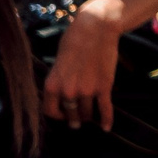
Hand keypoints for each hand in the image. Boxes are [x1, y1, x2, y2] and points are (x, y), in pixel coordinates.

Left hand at [41, 0, 121, 129]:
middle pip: (71, 114)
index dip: (57, 116)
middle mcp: (68, 91)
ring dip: (89, 117)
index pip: (50, 112)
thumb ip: (59, 81)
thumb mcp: (58, 62)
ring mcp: (87, 90)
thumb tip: (63, 94)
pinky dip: (106, 120)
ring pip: (87, 113)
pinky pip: (105, 109)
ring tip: (91, 118)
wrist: (95, 30)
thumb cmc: (74, 41)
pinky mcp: (104, 87)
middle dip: (75, 119)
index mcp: (52, 84)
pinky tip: (107, 128)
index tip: (63, 115)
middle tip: (77, 121)